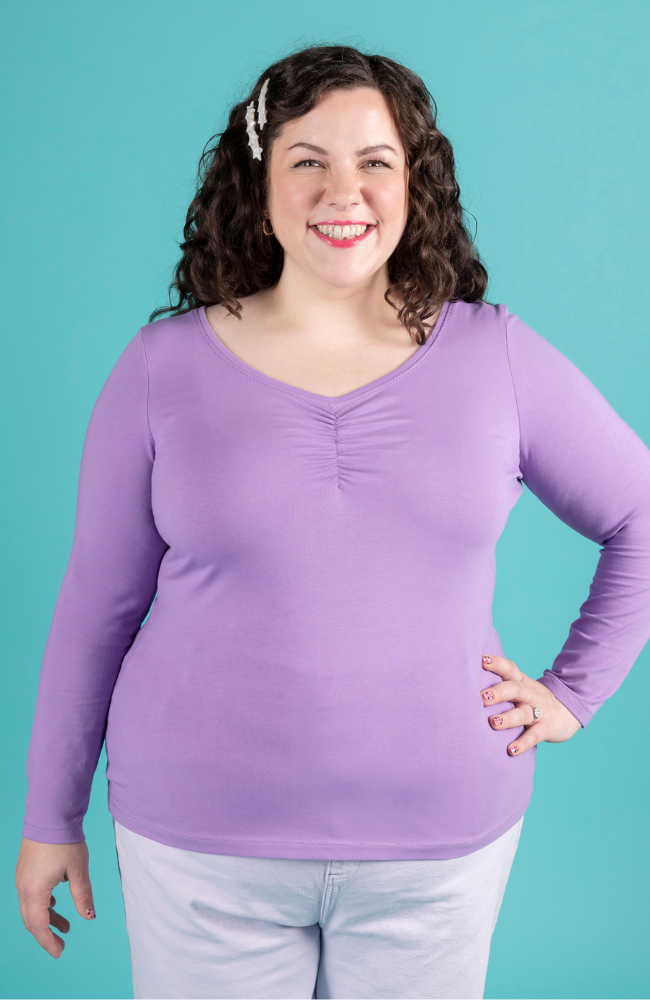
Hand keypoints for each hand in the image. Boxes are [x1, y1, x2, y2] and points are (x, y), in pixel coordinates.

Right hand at [16, 838, 94, 957]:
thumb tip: (89, 917)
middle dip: (46, 934)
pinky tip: (54, 902)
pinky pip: (30, 896)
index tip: (59, 953)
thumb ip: (83, 896)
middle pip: (31, 921)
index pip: (39, 926)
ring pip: (30, 908)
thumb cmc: (65, 841)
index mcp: (35, 891)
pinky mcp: (24, 870)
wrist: (50, 814)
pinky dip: (41, 905)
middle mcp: (24, 888)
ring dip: (46, 919)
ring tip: (65, 925)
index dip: (48, 943)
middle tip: (62, 943)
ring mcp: (22, 879)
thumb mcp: (78, 870)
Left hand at [480, 655, 580, 755]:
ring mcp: (539, 711)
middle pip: (515, 689)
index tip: (482, 660)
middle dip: (499, 692)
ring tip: (493, 723)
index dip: (497, 663)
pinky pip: (534, 736)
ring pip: (523, 713)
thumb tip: (466, 685)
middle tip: (482, 697)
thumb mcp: (521, 688)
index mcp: (522, 682)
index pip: (510, 669)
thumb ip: (501, 685)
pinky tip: (511, 750)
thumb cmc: (533, 700)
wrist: (568, 713)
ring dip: (508, 718)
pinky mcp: (546, 729)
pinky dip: (523, 743)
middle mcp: (530, 694)